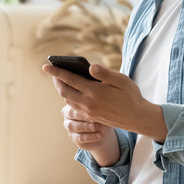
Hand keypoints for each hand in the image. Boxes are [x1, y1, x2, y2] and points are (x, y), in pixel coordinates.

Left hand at [42, 63, 167, 142]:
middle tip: (53, 72)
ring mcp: (88, 112)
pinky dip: (69, 98)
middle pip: (64, 91)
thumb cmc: (131, 95)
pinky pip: (74, 107)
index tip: (45, 66)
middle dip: (56, 81)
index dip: (56, 72)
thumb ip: (105, 73)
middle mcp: (88, 103)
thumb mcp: (121, 80)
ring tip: (60, 80)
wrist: (137, 118)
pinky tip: (72, 92)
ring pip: (67, 100)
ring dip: (62, 90)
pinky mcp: (91, 117)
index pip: (70, 79)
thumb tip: (90, 67)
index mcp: (95, 92)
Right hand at [60, 103, 113, 151]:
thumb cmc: (101, 116)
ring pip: (72, 126)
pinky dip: (89, 137)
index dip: (82, 106)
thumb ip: (97, 108)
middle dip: (82, 116)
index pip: (74, 102)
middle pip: (70, 114)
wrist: (103, 131)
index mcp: (73, 103)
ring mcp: (69, 126)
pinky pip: (78, 138)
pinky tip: (99, 135)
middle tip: (94, 118)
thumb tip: (97, 107)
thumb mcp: (101, 111)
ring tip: (96, 127)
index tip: (94, 108)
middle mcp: (68, 114)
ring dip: (85, 127)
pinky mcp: (73, 137)